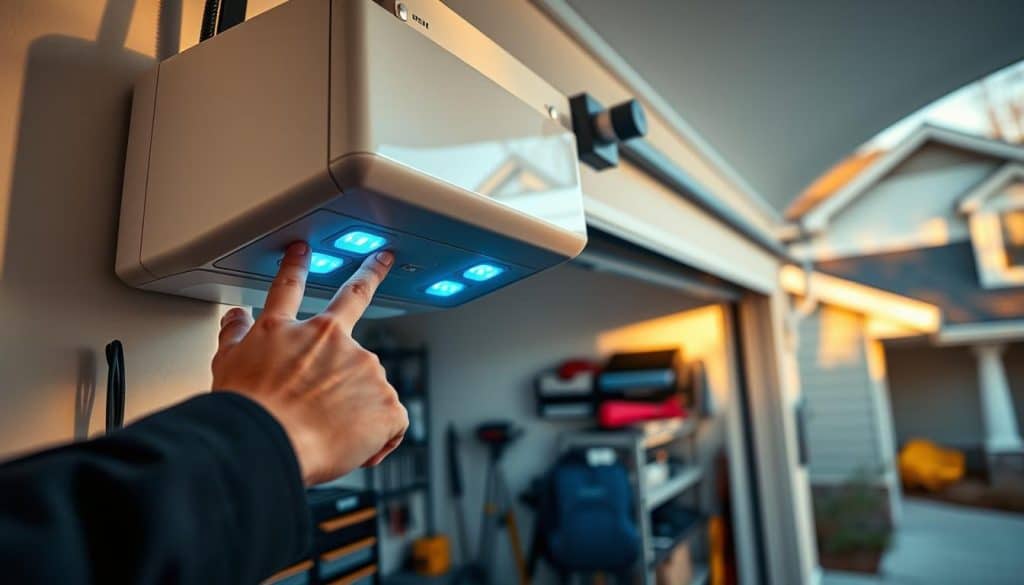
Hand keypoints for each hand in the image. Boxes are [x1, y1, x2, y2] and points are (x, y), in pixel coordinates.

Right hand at [211, 242, 407, 484]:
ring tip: (328, 435)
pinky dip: (378, 437)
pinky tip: (356, 449)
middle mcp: (330, 339)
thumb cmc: (244, 413)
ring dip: (356, 405)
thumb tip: (234, 317)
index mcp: (286, 330)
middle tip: (383, 256)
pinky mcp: (386, 401)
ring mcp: (363, 366)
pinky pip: (391, 421)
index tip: (303, 250)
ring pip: (368, 382)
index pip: (289, 288)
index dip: (296, 265)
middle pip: (354, 298)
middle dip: (370, 272)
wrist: (267, 443)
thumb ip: (234, 336)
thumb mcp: (225, 366)